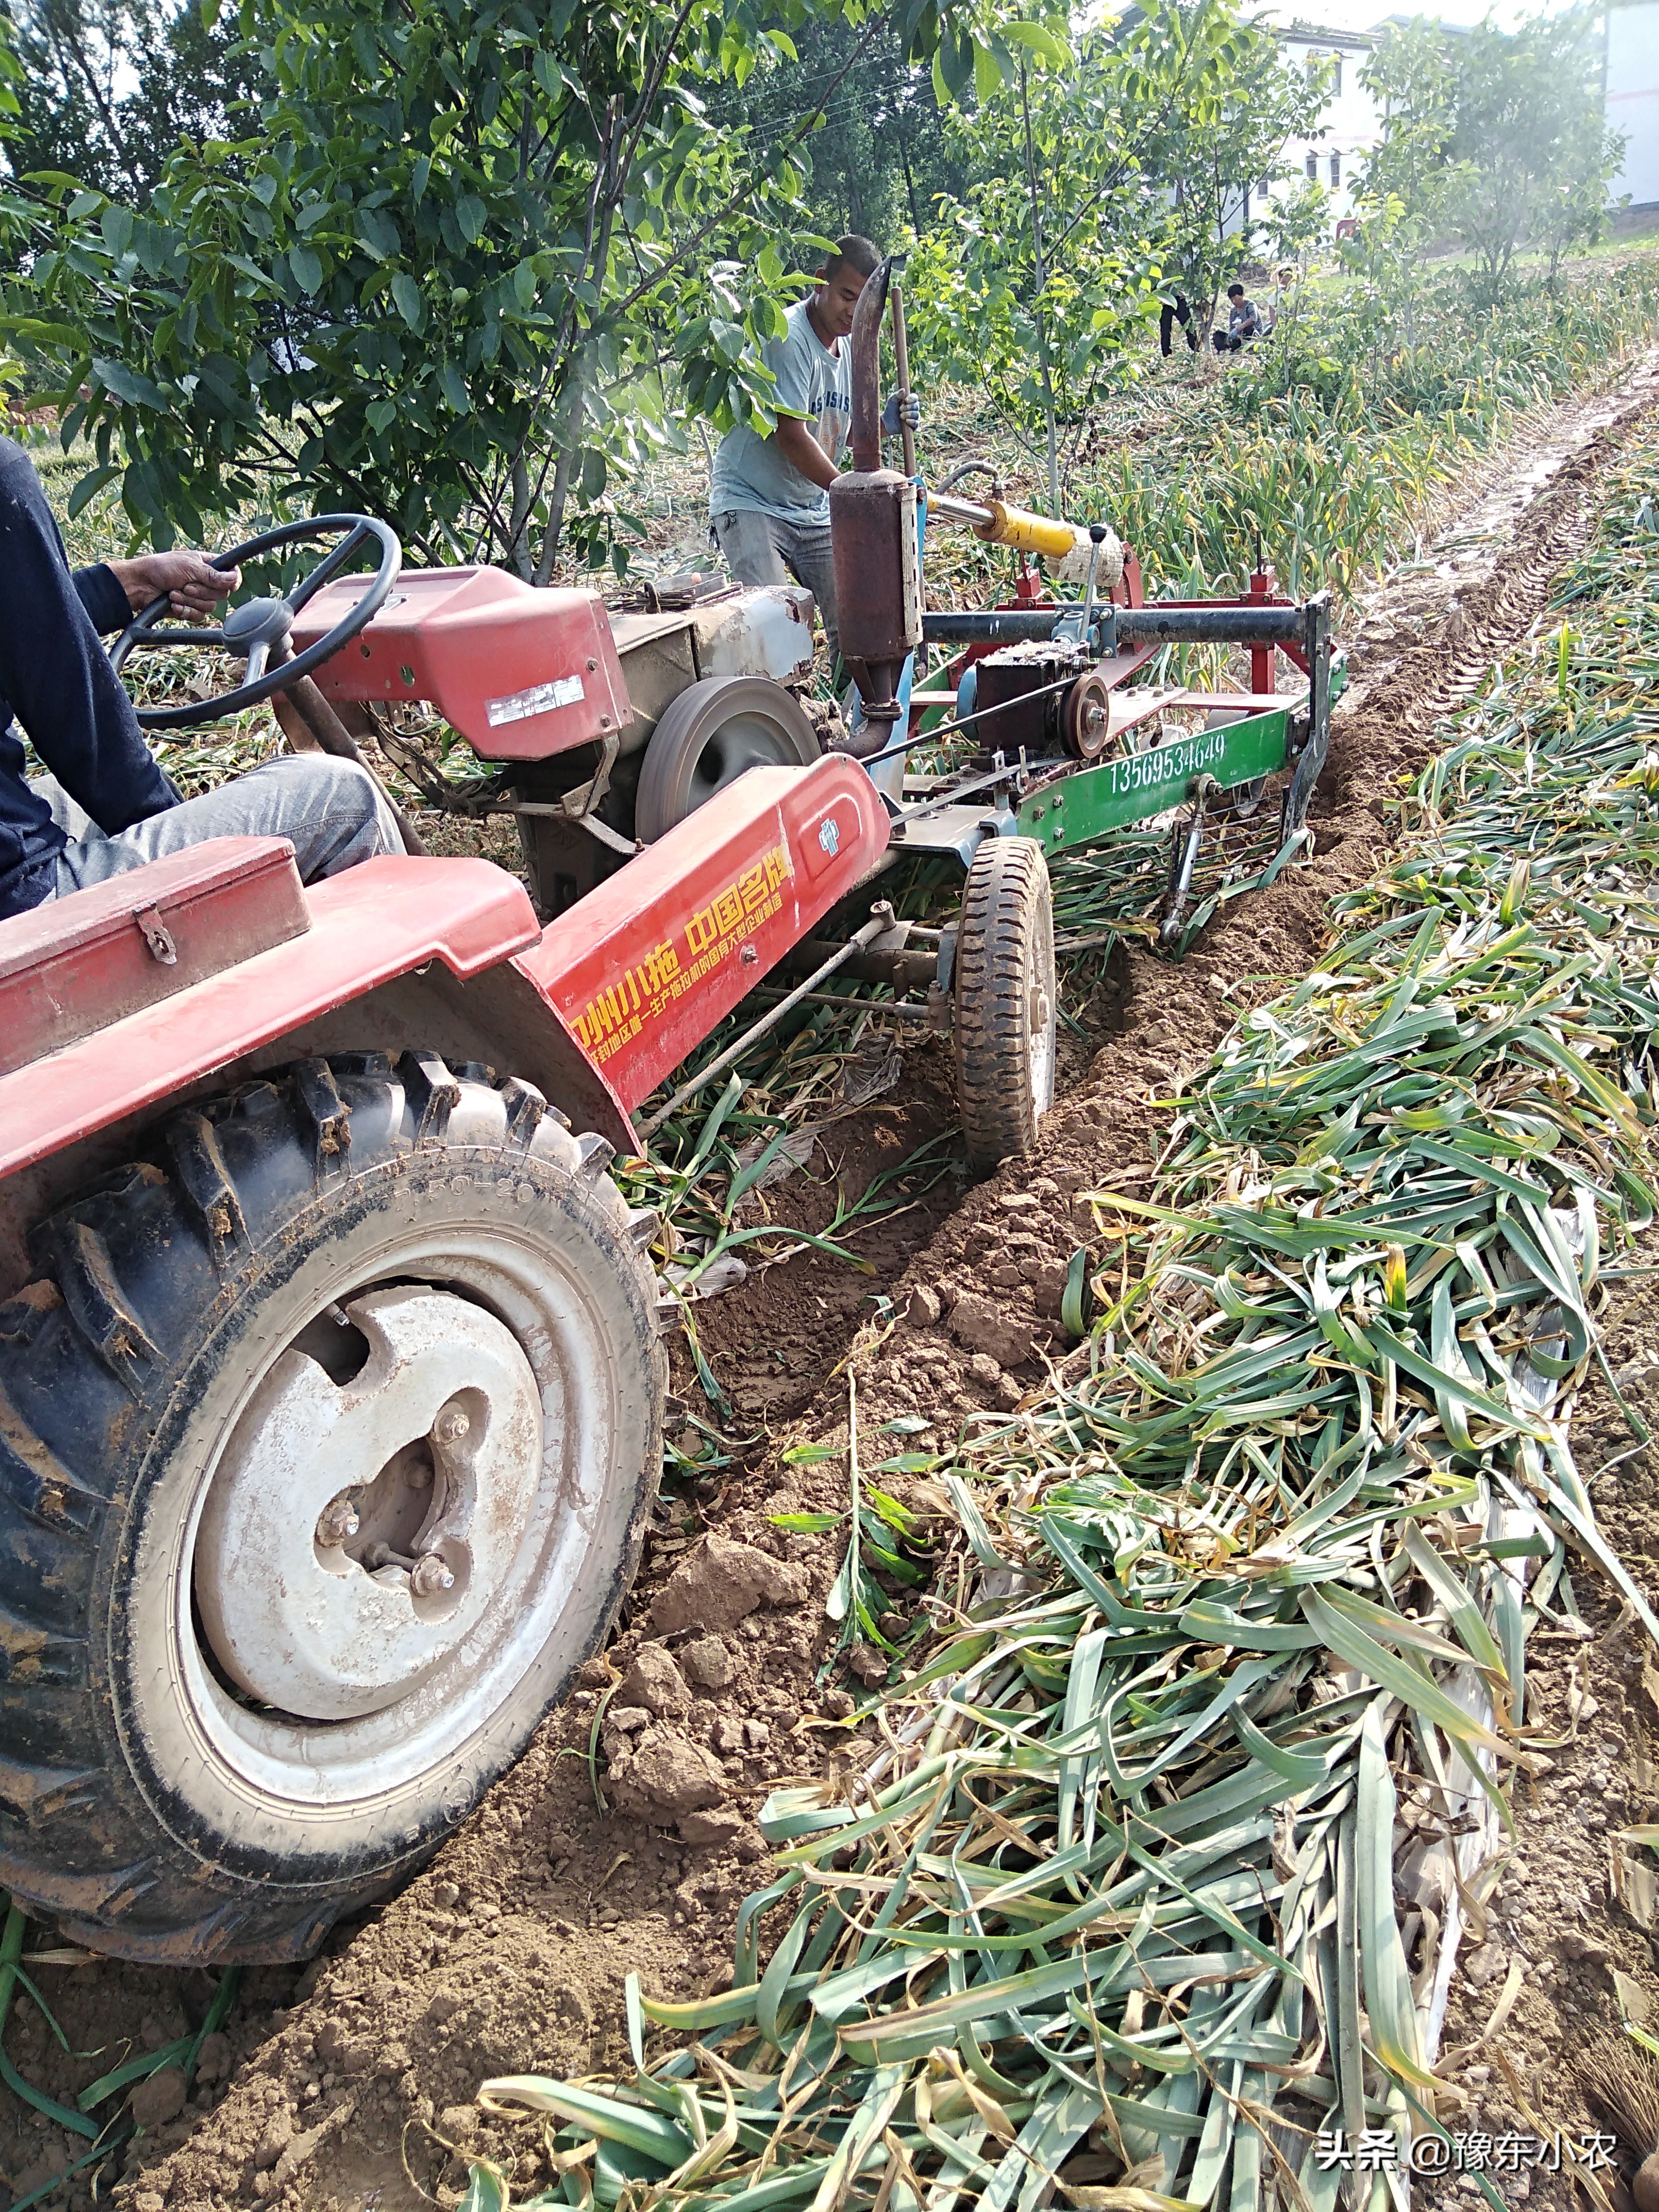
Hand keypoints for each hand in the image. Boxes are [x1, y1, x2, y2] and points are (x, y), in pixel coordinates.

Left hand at [107, 550, 241, 619]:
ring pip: (210, 607)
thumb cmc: (161, 568)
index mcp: (208, 565)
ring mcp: (198, 596)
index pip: (231, 574)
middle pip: (222, 594)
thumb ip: (213, 575)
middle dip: (202, 591)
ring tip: (174, 593)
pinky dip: (185, 610)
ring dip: (190, 601)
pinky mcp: (190, 609)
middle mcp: (206, 581)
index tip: (230, 584)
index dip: (233, 580)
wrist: (141, 585)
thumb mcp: (190, 567)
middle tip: (185, 584)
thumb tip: (235, 579)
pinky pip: (199, 616)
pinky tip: (173, 604)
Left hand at [881, 391, 921, 435]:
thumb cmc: (889, 410)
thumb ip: (896, 395)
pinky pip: (916, 423)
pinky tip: (906, 421)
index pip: (915, 397)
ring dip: (908, 414)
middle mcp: (913, 409)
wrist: (886, 423)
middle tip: (900, 409)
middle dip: (908, 408)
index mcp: (909, 401)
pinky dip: (911, 421)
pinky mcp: (913, 426)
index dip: (912, 398)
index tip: (906, 400)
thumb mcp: (891, 401)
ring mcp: (914, 417)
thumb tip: (903, 390)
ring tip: (901, 416)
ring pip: (916, 414)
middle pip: (916, 406)